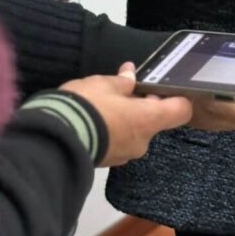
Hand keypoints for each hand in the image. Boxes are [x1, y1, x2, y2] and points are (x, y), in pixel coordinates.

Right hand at [59, 63, 191, 165]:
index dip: (176, 98)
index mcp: (148, 119)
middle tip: (124, 90)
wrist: (54, 139)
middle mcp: (142, 141)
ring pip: (133, 132)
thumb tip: (130, 74)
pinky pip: (116, 142)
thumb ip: (122, 81)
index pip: (181, 111)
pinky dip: (109, 131)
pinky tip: (92, 119)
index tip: (164, 88)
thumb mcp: (104, 84)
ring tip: (103, 103)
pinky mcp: (106, 161)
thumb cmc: (87, 106)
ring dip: (124, 119)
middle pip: (153, 121)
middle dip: (141, 106)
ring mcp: (124, 154)